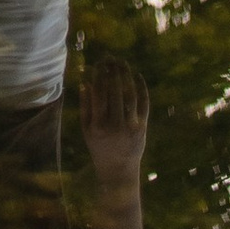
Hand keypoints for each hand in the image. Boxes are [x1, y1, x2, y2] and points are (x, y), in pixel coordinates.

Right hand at [82, 57, 149, 178]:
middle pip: (115, 90)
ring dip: (127, 75)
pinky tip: (138, 76)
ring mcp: (131, 126)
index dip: (99, 74)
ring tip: (123, 63)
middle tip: (111, 58)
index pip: (99, 92)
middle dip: (113, 71)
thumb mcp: (86, 129)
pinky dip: (142, 88)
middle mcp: (115, 124)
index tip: (99, 62)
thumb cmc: (99, 148)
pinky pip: (144, 104)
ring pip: (130, 94)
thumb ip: (85, 106)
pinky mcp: (143, 127)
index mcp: (98, 124)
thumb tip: (86, 81)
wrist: (119, 170)